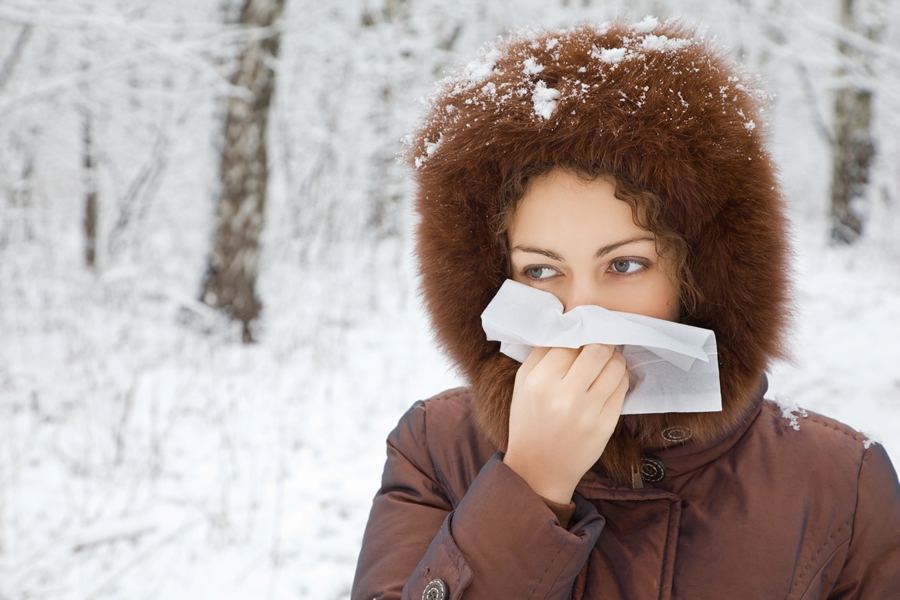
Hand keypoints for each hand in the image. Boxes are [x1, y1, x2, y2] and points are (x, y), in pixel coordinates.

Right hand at [502, 344, 627, 503]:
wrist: (538, 469)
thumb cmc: (528, 421)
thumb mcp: (522, 384)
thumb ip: (541, 353)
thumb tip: (567, 326)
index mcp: (540, 382)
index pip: (570, 342)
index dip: (579, 335)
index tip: (582, 334)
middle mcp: (566, 395)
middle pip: (598, 350)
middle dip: (601, 343)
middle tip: (599, 344)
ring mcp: (589, 412)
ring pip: (615, 366)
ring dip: (614, 358)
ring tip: (607, 360)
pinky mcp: (606, 425)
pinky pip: (622, 388)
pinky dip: (619, 377)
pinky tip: (610, 378)